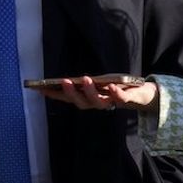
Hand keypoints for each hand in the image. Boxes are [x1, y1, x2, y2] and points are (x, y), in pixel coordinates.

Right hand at [36, 75, 158, 112]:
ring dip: (91, 92)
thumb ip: (84, 84)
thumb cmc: (115, 87)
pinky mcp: (127, 99)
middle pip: (82, 103)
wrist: (141, 94)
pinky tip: (111, 86)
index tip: (41, 89)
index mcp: (89, 99)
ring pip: (99, 103)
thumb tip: (64, 79)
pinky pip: (120, 99)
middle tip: (64, 81)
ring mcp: (112, 103)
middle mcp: (98, 104)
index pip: (69, 99)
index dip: (55, 95)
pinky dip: (116, 94)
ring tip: (86, 79)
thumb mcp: (98, 83)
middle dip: (72, 93)